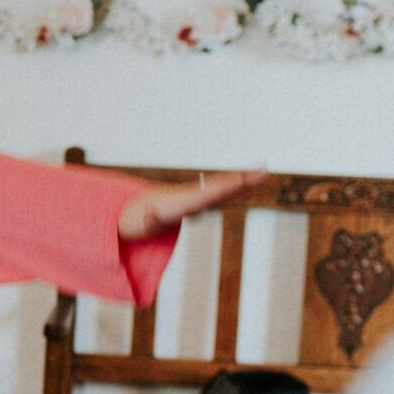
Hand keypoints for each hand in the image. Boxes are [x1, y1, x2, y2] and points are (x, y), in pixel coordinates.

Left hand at [115, 170, 266, 241]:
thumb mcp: (138, 224)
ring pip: (223, 190)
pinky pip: (220, 196)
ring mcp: (194, 199)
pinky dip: (235, 190)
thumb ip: (146, 222)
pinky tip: (249, 187)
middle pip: (220, 188)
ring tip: (263, 172)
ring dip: (242, 182)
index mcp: (179, 202)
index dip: (225, 187)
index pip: (207, 194)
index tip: (240, 179)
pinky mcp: (196, 204)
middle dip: (240, 180)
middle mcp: (190, 197)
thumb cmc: (133, 219)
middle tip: (262, 169)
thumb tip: (147, 220)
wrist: (130, 209)